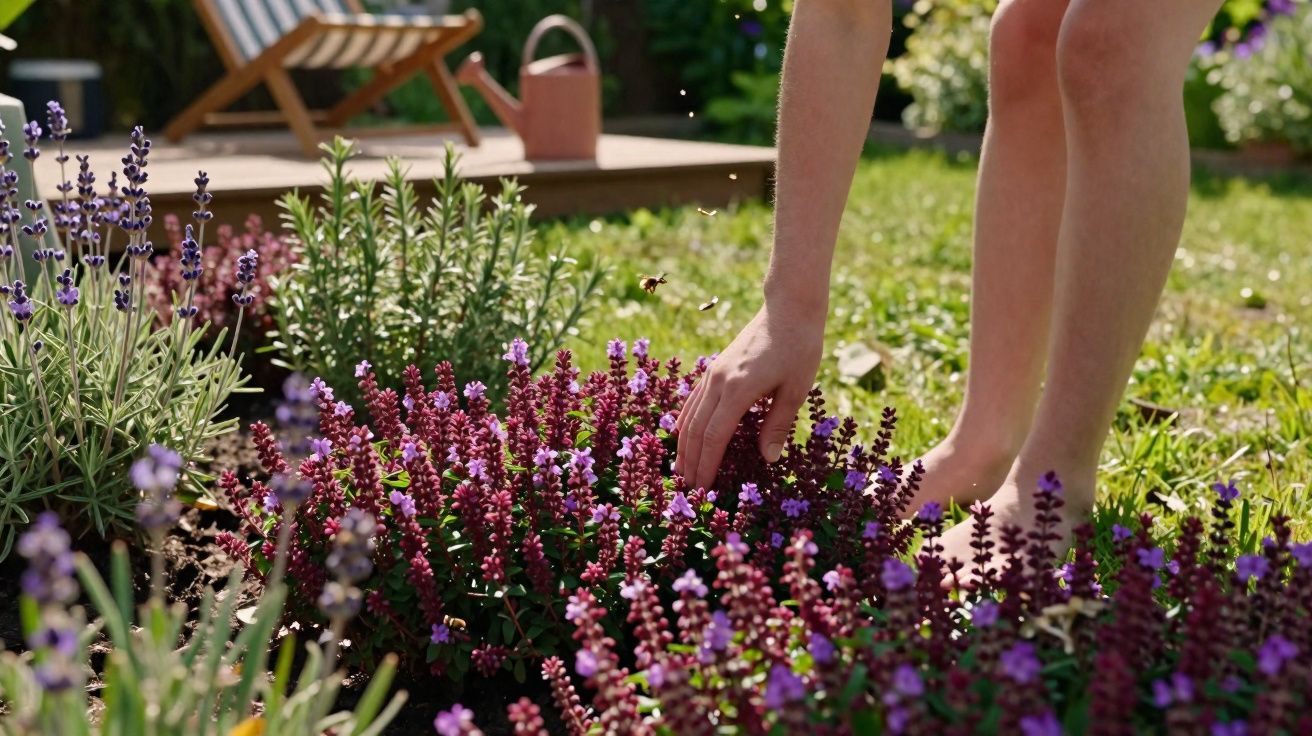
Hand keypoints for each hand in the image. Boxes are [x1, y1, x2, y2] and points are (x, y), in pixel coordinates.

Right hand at [674, 298, 824, 489]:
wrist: (788, 307)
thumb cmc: (799, 347)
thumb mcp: (796, 388)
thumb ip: (778, 425)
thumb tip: (767, 459)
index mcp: (739, 389)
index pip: (715, 436)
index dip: (707, 465)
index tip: (703, 489)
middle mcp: (719, 381)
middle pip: (697, 430)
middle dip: (691, 461)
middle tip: (688, 489)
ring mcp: (714, 373)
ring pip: (691, 415)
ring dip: (684, 445)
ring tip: (681, 469)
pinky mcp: (716, 368)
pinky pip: (694, 399)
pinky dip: (685, 420)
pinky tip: (682, 433)